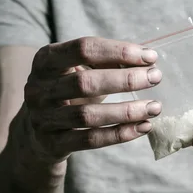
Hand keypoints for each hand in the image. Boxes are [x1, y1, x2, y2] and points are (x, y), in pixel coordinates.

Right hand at [20, 37, 162, 163]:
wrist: (36, 133)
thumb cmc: (68, 93)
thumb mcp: (78, 71)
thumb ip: (107, 62)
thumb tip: (147, 59)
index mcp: (45, 60)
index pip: (84, 49)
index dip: (119, 51)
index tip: (150, 57)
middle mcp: (39, 88)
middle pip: (85, 83)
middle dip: (125, 80)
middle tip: (155, 78)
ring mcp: (42, 118)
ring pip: (88, 115)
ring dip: (127, 111)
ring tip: (155, 107)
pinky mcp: (52, 144)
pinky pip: (90, 140)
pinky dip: (119, 134)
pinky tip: (143, 127)